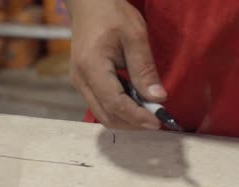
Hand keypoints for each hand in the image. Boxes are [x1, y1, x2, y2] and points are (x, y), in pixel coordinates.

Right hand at [65, 0, 166, 128]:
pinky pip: (101, 104)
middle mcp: (81, 80)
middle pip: (107, 115)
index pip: (115, 103)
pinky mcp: (84, 82)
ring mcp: (80, 82)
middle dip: (133, 123)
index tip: (158, 120)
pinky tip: (136, 103)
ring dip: (126, 119)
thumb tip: (158, 98)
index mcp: (91, 67)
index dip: (137, 116)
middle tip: (157, 119)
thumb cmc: (111, 13)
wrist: (89, 2)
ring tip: (149, 113)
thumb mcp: (135, 36)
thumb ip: (145, 69)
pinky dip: (120, 110)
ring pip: (103, 114)